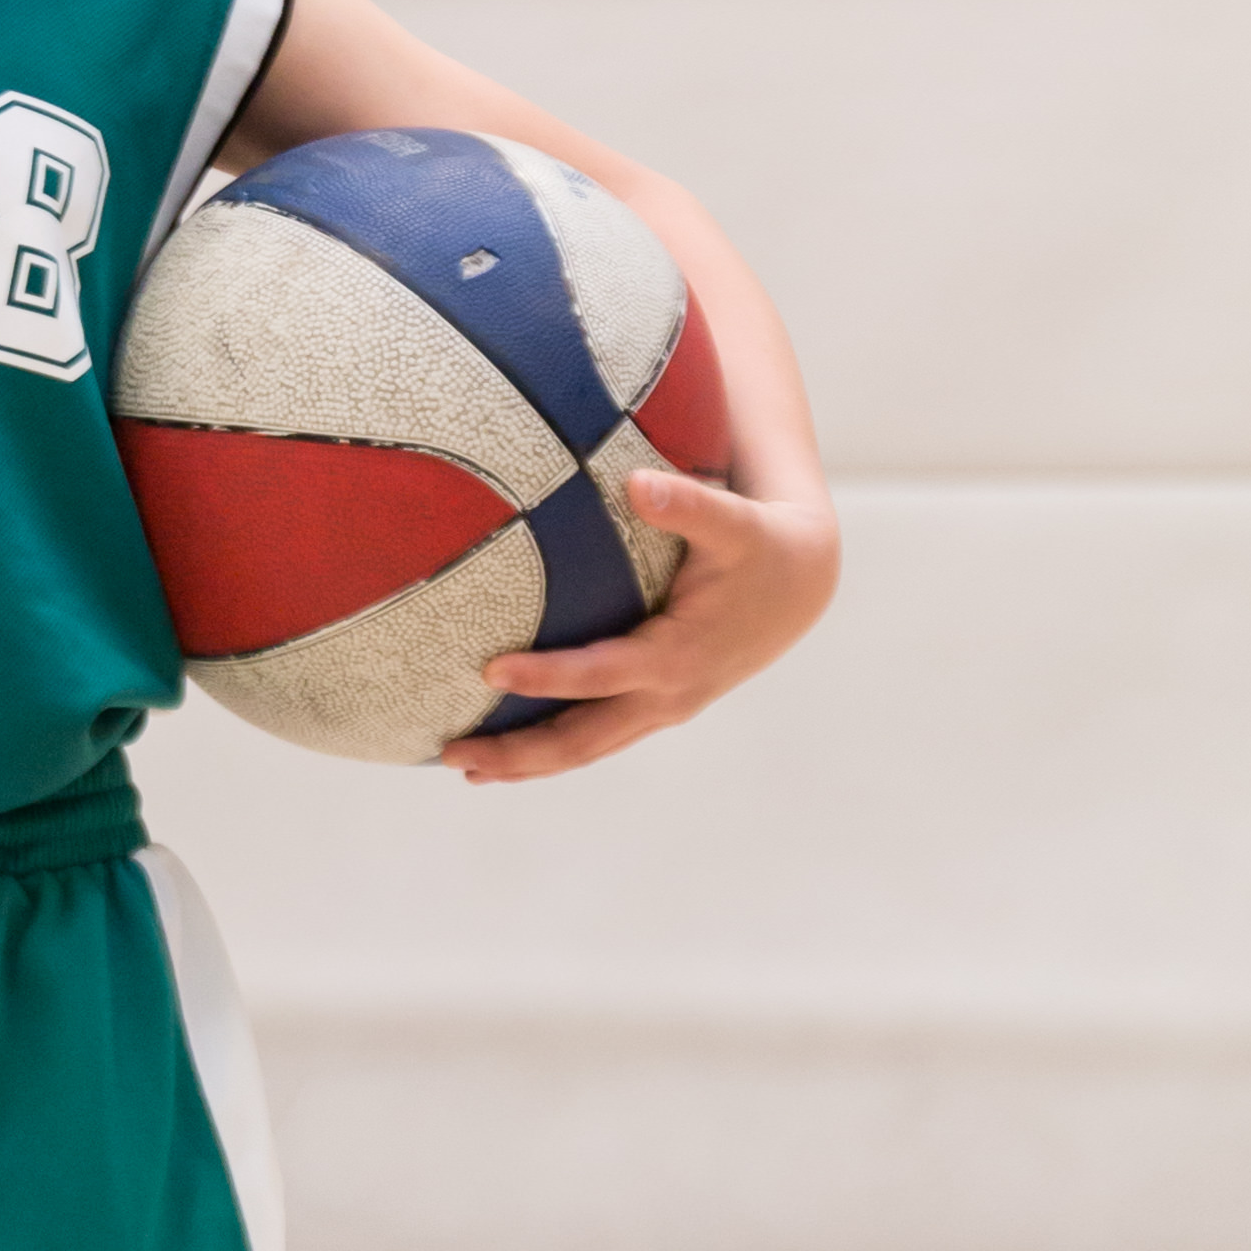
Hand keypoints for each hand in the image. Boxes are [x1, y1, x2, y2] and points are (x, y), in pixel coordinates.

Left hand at [444, 465, 837, 781]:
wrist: (800, 585)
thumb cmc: (759, 546)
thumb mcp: (733, 522)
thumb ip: (686, 503)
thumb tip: (638, 483)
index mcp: (677, 657)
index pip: (600, 675)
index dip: (547, 678)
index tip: (489, 670)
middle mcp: (667, 697)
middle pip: (582, 741)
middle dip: (517, 753)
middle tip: (450, 751)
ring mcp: (662, 710)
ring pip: (587, 749)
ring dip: (526, 763)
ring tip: (465, 767)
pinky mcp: (657, 709)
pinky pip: (597, 738)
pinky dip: (552, 749)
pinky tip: (505, 749)